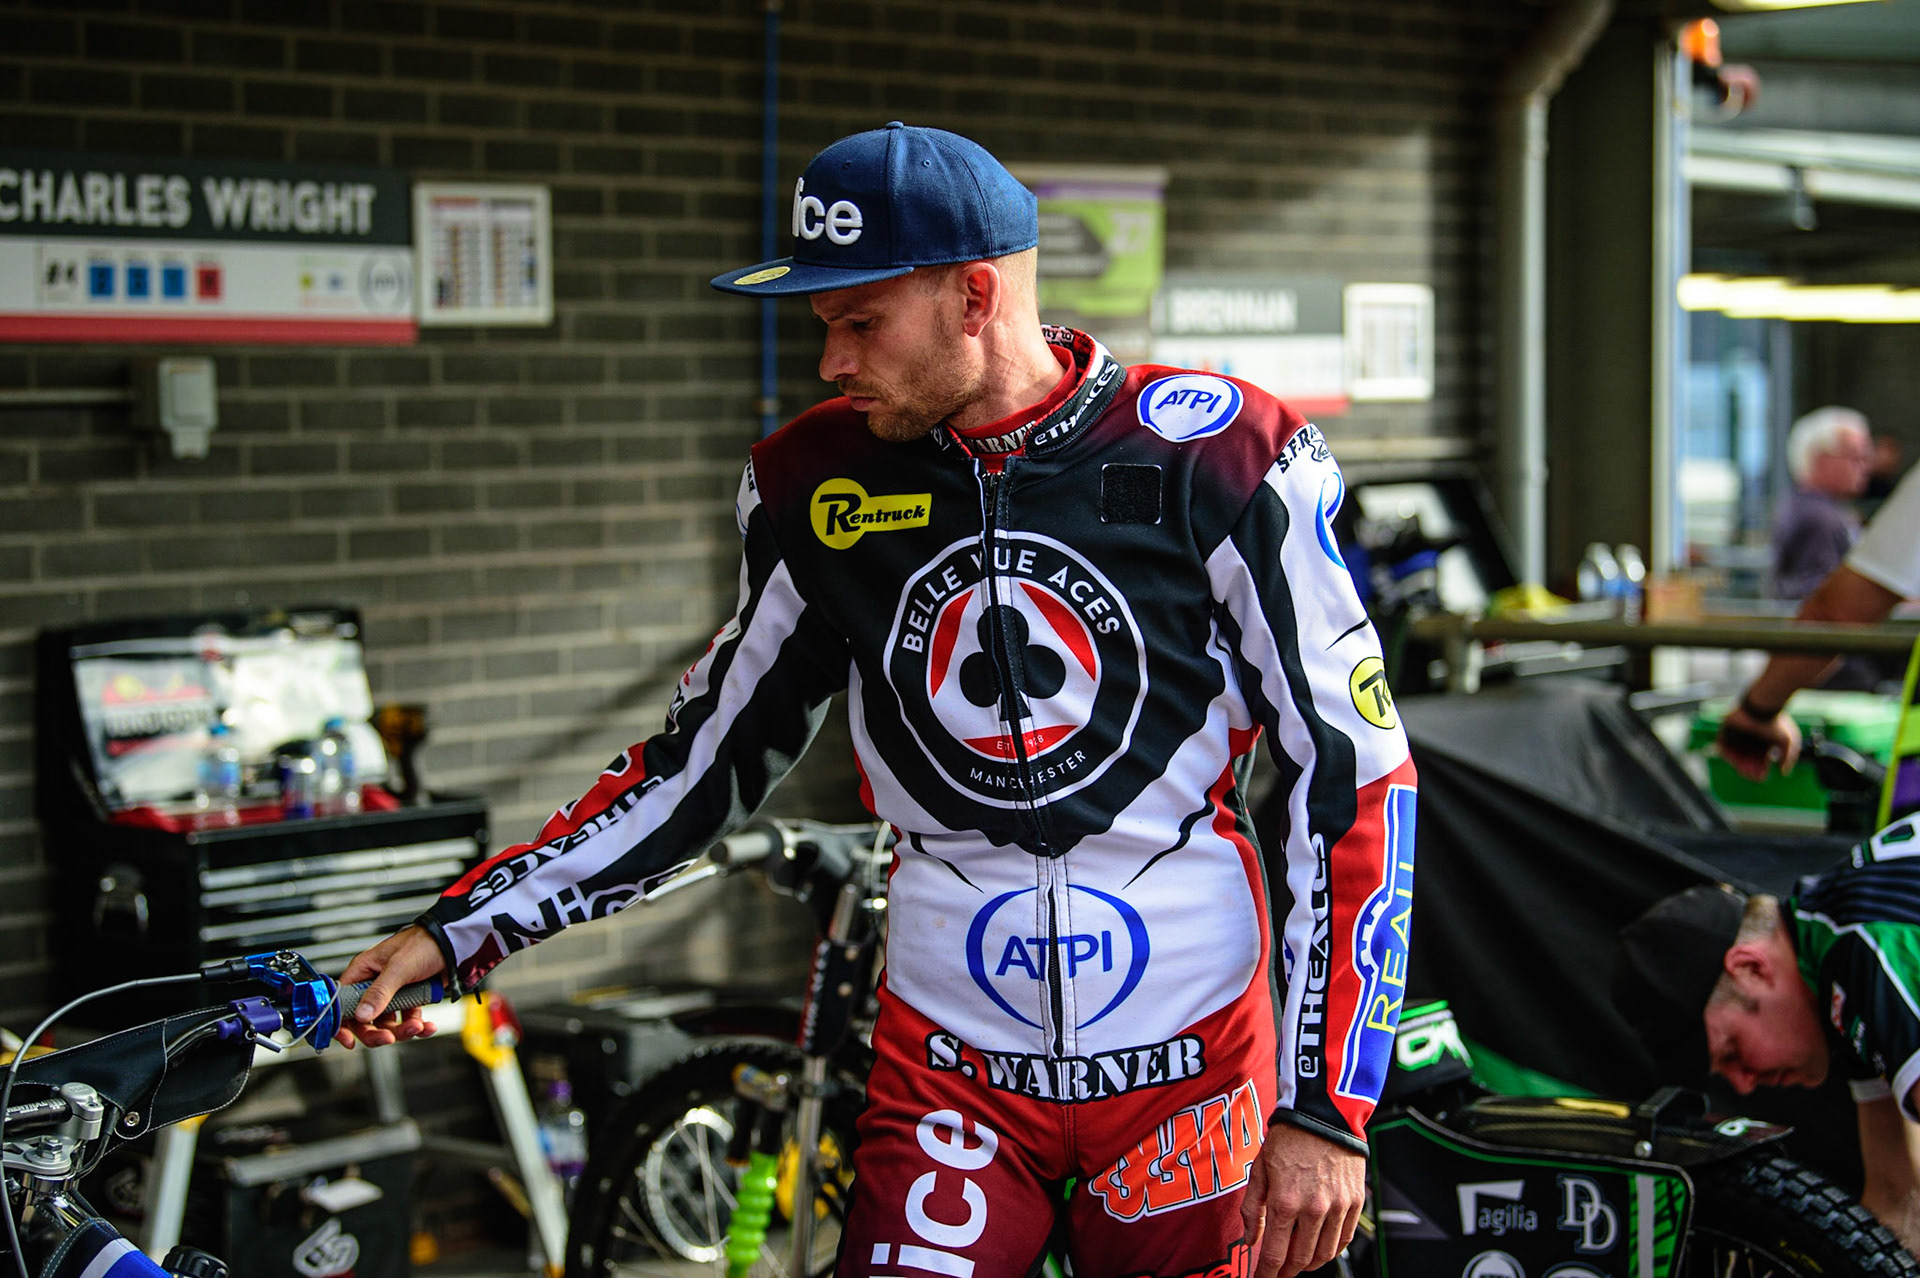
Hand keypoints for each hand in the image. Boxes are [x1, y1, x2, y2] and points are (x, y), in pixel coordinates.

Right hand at [333, 925, 446, 1048]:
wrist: (455, 943)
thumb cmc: (424, 943)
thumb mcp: (399, 968)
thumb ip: (380, 992)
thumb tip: (362, 1015)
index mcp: (363, 971)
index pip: (341, 1002)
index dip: (341, 1023)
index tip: (349, 1040)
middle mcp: (374, 984)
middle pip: (364, 1019)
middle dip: (377, 1032)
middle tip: (388, 1038)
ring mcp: (392, 993)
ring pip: (387, 1023)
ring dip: (402, 1030)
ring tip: (417, 1027)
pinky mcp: (410, 999)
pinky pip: (407, 1020)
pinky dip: (417, 1026)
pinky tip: (427, 1026)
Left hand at [1241, 1122, 1366, 1277]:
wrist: (1323, 1115)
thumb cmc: (1288, 1137)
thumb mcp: (1260, 1169)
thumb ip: (1252, 1208)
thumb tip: (1251, 1239)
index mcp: (1285, 1202)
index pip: (1275, 1255)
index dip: (1266, 1274)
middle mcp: (1314, 1209)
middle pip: (1301, 1260)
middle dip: (1287, 1272)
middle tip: (1279, 1272)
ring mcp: (1338, 1207)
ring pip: (1324, 1254)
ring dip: (1309, 1264)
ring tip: (1298, 1261)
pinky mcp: (1355, 1202)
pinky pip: (1344, 1239)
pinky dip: (1331, 1250)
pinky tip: (1320, 1247)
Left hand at [1716, 701, 1800, 782]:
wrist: (1763, 705)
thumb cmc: (1777, 723)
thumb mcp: (1789, 742)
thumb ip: (1789, 758)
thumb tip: (1783, 773)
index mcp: (1763, 740)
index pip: (1759, 759)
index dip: (1760, 769)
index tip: (1762, 777)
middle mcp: (1750, 737)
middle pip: (1746, 758)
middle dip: (1750, 769)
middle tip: (1752, 777)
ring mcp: (1737, 732)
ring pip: (1734, 753)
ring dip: (1739, 764)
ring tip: (1744, 772)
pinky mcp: (1726, 727)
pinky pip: (1722, 744)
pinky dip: (1726, 754)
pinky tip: (1734, 762)